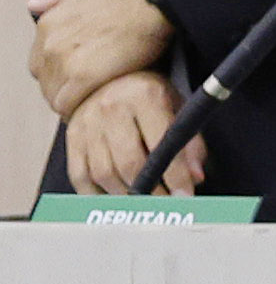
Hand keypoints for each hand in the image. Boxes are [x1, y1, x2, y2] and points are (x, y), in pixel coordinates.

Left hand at [28, 0, 173, 118]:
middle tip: (87, 90)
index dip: (57, 72)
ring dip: (71, 101)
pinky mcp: (84, 77)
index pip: (39, 63)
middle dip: (63, 88)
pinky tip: (92, 108)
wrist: (155, 1)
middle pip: (45, 82)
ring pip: (54, 96)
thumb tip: (34, 4)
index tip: (75, 76)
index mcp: (48, 25)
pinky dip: (77, 110)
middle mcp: (50, 44)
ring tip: (92, 101)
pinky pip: (68, 105)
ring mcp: (64, 62)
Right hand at [60, 71, 178, 195]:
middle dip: (151, 191)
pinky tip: (115, 198)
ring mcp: (88, 124)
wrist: (108, 78)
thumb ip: (190, 140)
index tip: (185, 196)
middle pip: (129, 163)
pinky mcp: (72, 138)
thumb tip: (195, 177)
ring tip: (144, 202)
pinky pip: (80, 176)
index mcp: (145, 96)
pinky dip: (96, 195)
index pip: (162, 144)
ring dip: (126, 195)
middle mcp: (112, 109)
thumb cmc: (148, 94)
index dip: (175, 174)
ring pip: (104, 173)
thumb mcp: (177, 105)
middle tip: (165, 204)